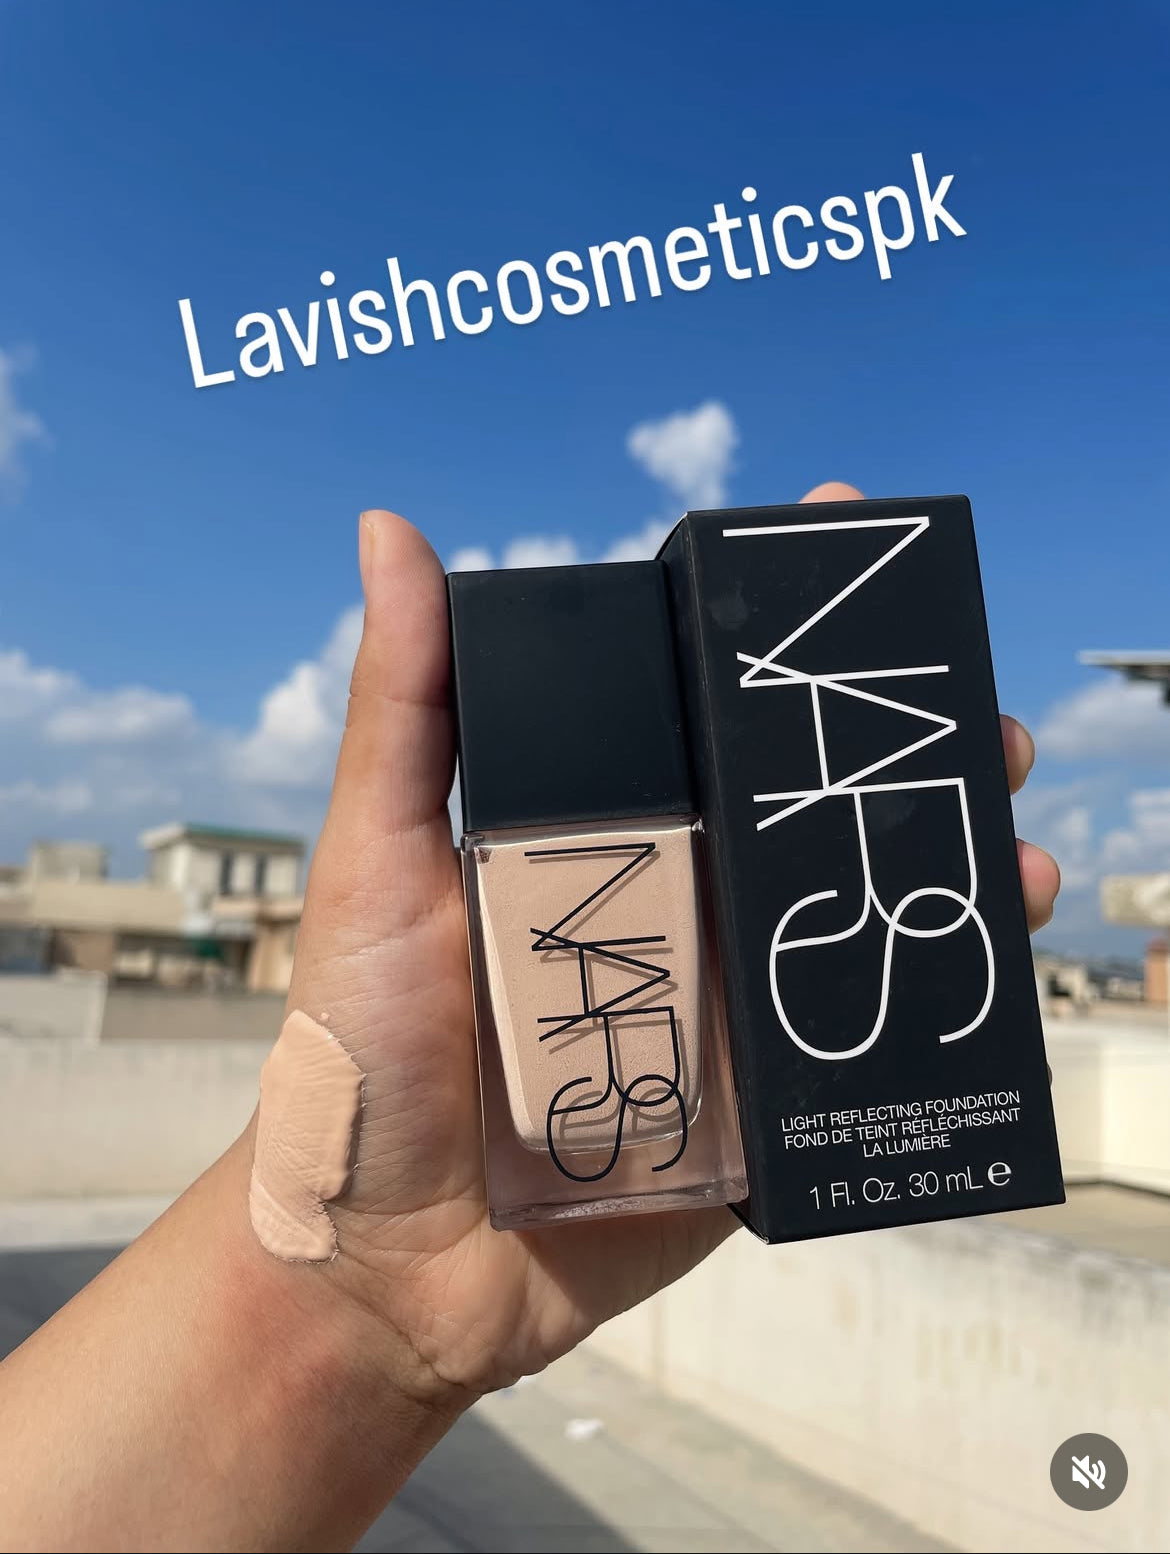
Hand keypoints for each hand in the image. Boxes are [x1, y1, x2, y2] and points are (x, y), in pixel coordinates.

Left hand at [294, 482, 1060, 1402]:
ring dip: (943, 861)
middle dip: (899, 749)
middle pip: (800, 802)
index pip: (695, 704)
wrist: (390, 1261)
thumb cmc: (362, 1047)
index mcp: (596, 831)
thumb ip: (404, 712)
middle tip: (975, 711)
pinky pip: (855, 1039)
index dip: (768, 627)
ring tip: (1009, 826)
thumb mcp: (375, 861)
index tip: (840, 540)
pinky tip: (998, 953)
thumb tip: (388, 534)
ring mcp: (720, 1000)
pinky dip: (934, 999)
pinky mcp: (752, 1104)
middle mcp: (670, 901)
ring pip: (851, 909)